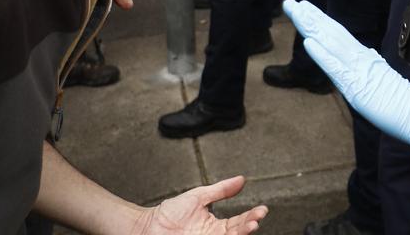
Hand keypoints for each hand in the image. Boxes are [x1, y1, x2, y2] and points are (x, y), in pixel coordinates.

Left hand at [131, 175, 266, 233]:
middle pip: (236, 234)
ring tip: (248, 228)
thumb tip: (242, 179)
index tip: (262, 210)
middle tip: (256, 220)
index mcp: (216, 226)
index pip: (238, 222)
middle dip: (248, 227)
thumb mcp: (200, 196)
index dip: (251, 216)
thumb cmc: (171, 212)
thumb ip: (221, 190)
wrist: (147, 225)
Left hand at [284, 0, 409, 151]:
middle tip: (291, 4)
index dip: (320, 20)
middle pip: (331, 33)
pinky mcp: (357, 86)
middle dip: (310, 18)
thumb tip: (367, 53)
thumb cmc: (399, 100)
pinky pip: (336, 68)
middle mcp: (359, 57)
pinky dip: (322, 55)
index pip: (338, 34)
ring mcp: (357, 69)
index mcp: (363, 57)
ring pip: (330, 43)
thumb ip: (371, 64)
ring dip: (312, 27)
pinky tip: (309, 43)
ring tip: (297, 13)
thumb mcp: (380, 78)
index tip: (304, 8)